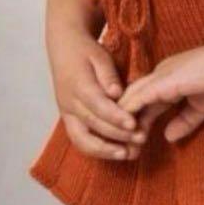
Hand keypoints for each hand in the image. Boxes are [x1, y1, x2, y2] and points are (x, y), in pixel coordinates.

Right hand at [48, 29, 146, 160]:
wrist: (63, 50)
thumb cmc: (86, 52)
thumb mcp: (99, 56)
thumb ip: (107, 75)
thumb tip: (116, 93)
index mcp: (78, 86)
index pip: (98, 106)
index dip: (115, 117)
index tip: (134, 125)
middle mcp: (69, 103)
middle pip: (92, 125)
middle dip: (116, 136)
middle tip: (140, 140)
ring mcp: (66, 114)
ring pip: (81, 139)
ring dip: (104, 151)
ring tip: (128, 155)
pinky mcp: (68, 120)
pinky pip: (80, 140)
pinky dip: (96, 149)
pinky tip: (116, 152)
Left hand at [117, 38, 203, 154]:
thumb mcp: (202, 106)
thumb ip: (185, 121)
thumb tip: (168, 137)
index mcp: (168, 80)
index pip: (145, 103)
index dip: (139, 124)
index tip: (138, 145)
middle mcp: (158, 75)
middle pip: (131, 101)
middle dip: (125, 125)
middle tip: (125, 150)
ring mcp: (159, 76)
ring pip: (129, 99)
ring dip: (123, 122)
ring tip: (123, 146)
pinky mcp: (162, 81)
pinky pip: (137, 99)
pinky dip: (129, 115)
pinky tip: (127, 131)